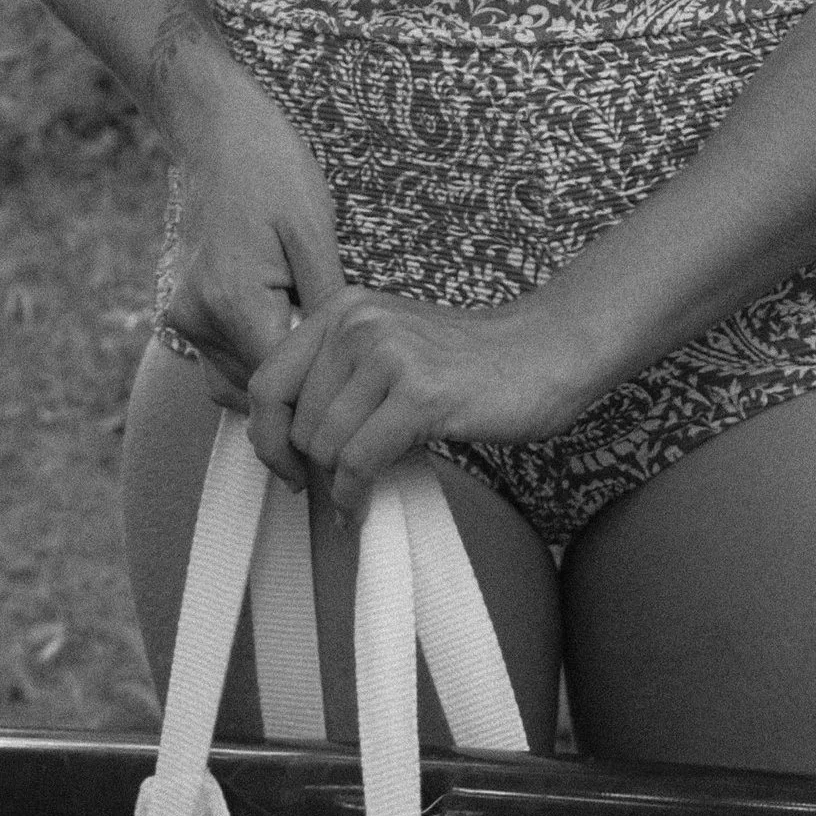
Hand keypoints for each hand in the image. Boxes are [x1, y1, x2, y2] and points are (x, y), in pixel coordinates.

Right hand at [161, 70, 348, 429]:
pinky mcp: (184, 305)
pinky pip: (223, 355)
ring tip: (327, 383)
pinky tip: (295, 345)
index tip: (345, 450)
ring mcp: (184, 313)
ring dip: (275, 387)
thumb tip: (343, 369)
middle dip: (296, 409)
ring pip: (234, 381)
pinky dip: (256, 361)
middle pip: (253, 394)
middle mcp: (197, 317)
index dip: (313, 421)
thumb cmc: (274, 170)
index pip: (276, 391)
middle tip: (347, 420)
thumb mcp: (317, 234)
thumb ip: (325, 307)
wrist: (218, 130)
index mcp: (234, 302)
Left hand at [244, 290, 597, 517]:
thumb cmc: (473, 361)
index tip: (286, 467)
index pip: (267, 381)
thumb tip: (284, 443)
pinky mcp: (419, 393)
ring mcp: (389, 354)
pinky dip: (355, 496)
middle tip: (340, 483)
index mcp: (343, 308)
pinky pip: (359, 463)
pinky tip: (363, 506)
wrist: (549, 349)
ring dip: (339, 483)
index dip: (267, 437)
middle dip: (314, 465)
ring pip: (325, 446)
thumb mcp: (391, 346)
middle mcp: (358, 323)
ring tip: (361, 491)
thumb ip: (338, 376)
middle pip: (297, 423)